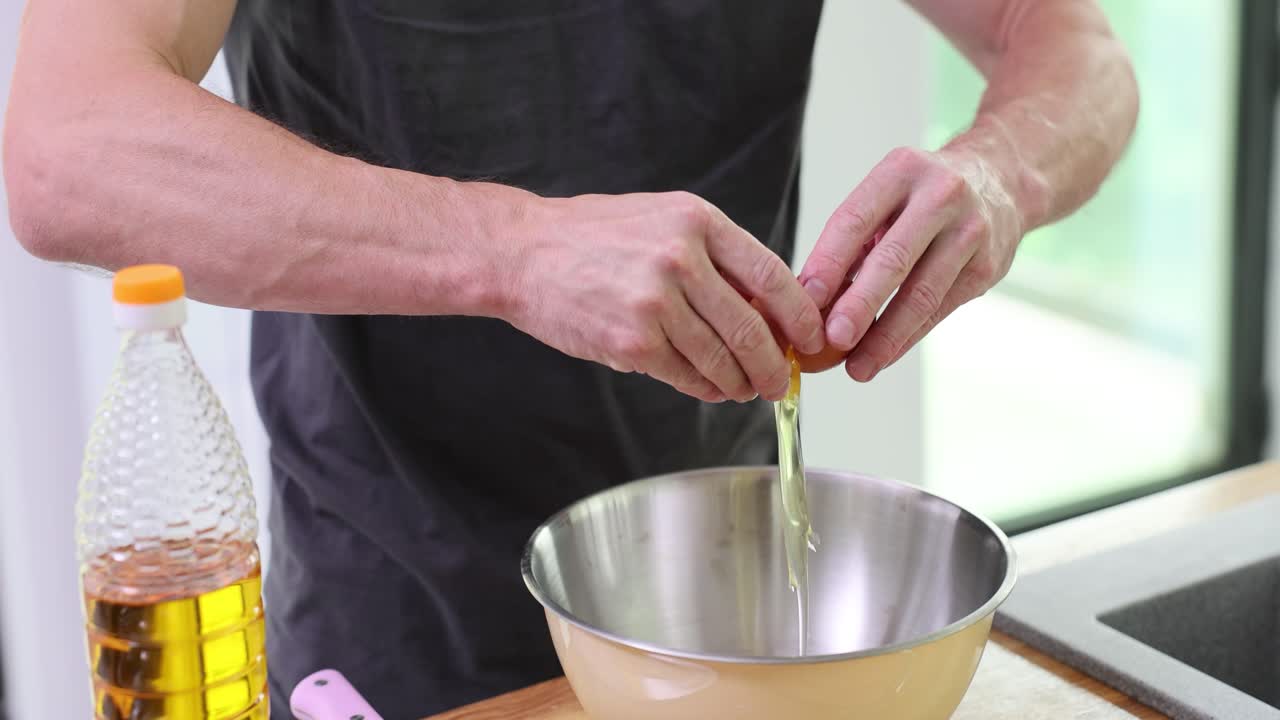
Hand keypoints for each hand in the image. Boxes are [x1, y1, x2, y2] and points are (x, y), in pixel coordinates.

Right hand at [506, 191, 825, 401]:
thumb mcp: (661, 219)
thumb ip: (713, 255)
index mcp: (696, 221)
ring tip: (745, 389)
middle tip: (779, 381)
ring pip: (720, 357)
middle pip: (751, 326)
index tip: (811, 337)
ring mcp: (656, 302)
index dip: (800, 314)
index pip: (771, 274)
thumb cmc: (592, 236)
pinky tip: (712, 389)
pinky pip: (685, 375)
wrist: (522, 253)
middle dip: (773, 363)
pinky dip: (706, 388)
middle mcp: (681, 259)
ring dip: (740, 382)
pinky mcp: (632, 341)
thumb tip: (766, 305)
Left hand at [798, 146, 1023, 380]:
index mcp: (900, 171)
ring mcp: (969, 231)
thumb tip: (807, 301)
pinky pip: (940, 310)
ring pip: (922, 293)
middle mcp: (940, 196)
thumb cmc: (922, 196)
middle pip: (894, 259)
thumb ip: (849, 244)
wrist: (1001, 182)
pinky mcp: (987, 266)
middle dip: (860, 304)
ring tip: (857, 367)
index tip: (804, 299)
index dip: (828, 263)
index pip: (855, 220)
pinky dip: (907, 337)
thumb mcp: (885, 198)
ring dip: (886, 336)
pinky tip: (883, 357)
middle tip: (833, 339)